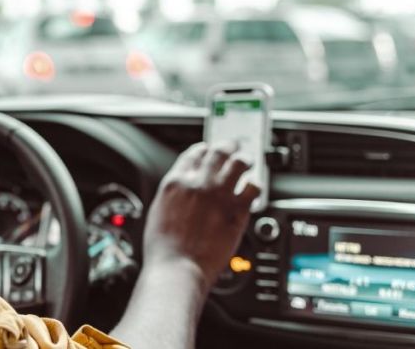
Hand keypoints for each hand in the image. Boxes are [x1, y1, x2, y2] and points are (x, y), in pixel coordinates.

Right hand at [142, 142, 259, 289]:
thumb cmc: (164, 248)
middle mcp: (199, 182)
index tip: (209, 151)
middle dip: (228, 146)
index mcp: (176, 181)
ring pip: (239, 163)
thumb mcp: (159, 211)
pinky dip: (255, 184)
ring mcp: (220, 195)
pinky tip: (254, 187)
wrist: (178, 267)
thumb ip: (174, 195)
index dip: (204, 149)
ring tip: (248, 161)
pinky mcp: (238, 210)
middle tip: (234, 147)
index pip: (194, 153)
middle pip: (219, 152)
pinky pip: (254, 187)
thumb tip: (183, 191)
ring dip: (244, 160)